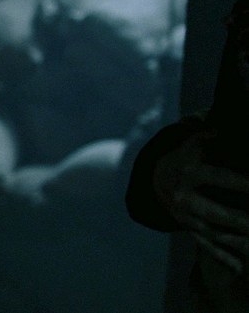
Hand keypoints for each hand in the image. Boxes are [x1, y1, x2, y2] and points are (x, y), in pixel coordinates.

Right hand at [153, 130, 248, 272]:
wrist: (157, 177)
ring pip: (214, 234)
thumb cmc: (190, 156)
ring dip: (239, 243)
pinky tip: (241, 268)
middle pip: (217, 213)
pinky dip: (223, 258)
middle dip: (244, 222)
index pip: (222, 178)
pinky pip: (206, 246)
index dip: (245, 184)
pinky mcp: (187, 229)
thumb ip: (216, 137)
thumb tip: (233, 129)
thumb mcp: (198, 142)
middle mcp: (183, 197)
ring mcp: (184, 217)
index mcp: (189, 172)